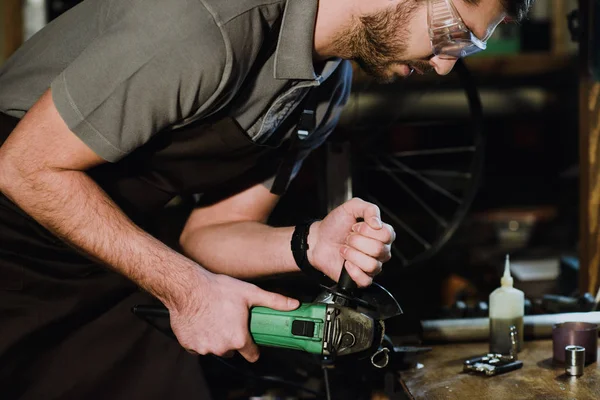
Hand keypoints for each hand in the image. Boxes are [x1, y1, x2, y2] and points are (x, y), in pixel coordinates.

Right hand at [168, 271, 298, 361]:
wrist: (188, 288)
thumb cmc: (217, 290)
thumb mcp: (250, 293)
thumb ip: (274, 301)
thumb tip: (294, 304)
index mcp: (238, 338)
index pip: (252, 354)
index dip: (253, 346)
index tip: (251, 339)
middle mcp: (222, 347)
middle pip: (233, 350)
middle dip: (233, 338)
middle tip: (230, 320)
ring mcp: (205, 348)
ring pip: (216, 348)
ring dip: (217, 338)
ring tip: (216, 318)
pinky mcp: (190, 346)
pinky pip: (199, 346)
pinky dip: (201, 337)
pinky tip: (203, 322)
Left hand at [308, 197, 395, 286]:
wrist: (318, 240)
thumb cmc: (334, 225)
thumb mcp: (351, 208)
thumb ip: (369, 209)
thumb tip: (377, 223)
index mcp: (382, 234)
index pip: (387, 235)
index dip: (368, 230)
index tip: (355, 227)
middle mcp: (380, 251)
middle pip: (379, 249)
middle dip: (357, 241)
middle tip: (348, 238)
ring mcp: (372, 266)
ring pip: (372, 265)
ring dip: (352, 254)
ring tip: (344, 249)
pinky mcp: (362, 279)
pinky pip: (365, 280)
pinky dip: (352, 271)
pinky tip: (345, 263)